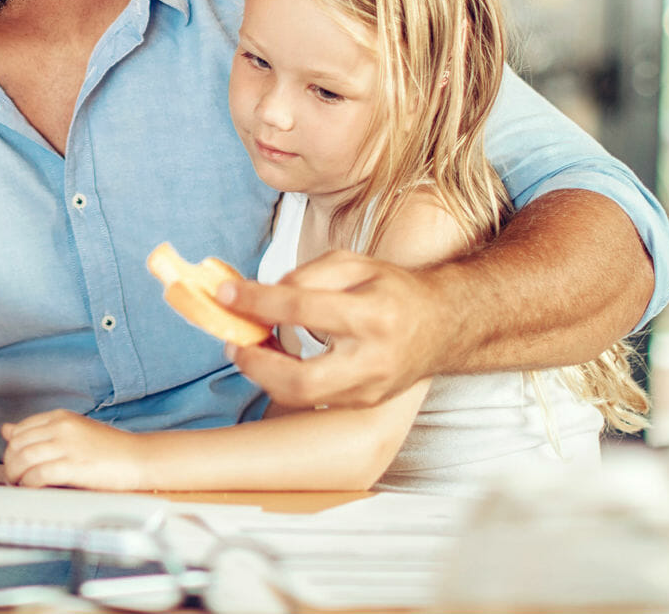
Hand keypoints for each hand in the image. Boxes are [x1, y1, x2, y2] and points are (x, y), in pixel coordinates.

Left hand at [2, 410, 152, 490]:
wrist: (139, 458)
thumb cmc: (110, 448)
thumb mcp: (73, 430)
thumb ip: (40, 430)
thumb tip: (7, 429)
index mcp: (60, 417)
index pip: (20, 430)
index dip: (12, 450)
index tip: (16, 463)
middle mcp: (61, 427)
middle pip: (17, 445)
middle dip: (10, 464)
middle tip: (15, 478)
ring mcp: (67, 446)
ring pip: (23, 459)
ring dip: (16, 476)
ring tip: (21, 485)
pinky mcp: (73, 466)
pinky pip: (38, 475)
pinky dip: (29, 484)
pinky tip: (33, 489)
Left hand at [217, 251, 448, 409]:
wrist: (443, 325)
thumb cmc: (393, 290)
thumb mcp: (354, 264)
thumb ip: (307, 276)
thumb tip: (262, 296)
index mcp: (373, 314)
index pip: (302, 308)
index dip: (256, 301)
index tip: (225, 293)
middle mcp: (373, 359)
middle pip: (301, 379)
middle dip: (255, 364)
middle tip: (231, 343)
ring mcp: (370, 389)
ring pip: (302, 396)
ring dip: (264, 374)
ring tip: (247, 348)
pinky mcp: (363, 404)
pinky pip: (313, 397)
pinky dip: (284, 380)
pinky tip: (273, 359)